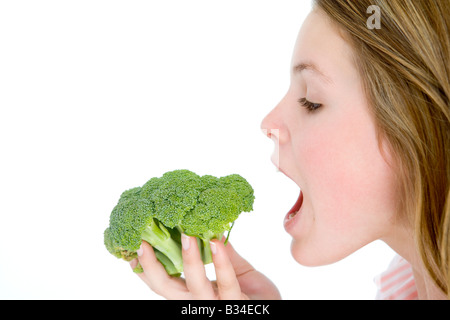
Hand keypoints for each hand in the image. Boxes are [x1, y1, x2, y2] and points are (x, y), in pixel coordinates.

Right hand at [130, 235, 280, 299]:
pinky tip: (217, 242)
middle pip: (166, 290)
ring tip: (186, 234)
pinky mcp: (236, 306)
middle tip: (143, 242)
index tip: (130, 250)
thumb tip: (209, 227)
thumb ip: (221, 254)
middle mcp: (198, 302)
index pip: (162, 283)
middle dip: (152, 268)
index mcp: (193, 293)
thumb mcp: (234, 270)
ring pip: (193, 287)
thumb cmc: (253, 293)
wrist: (275, 310)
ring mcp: (215, 306)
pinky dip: (221, 262)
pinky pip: (227, 284)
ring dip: (188, 259)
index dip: (144, 270)